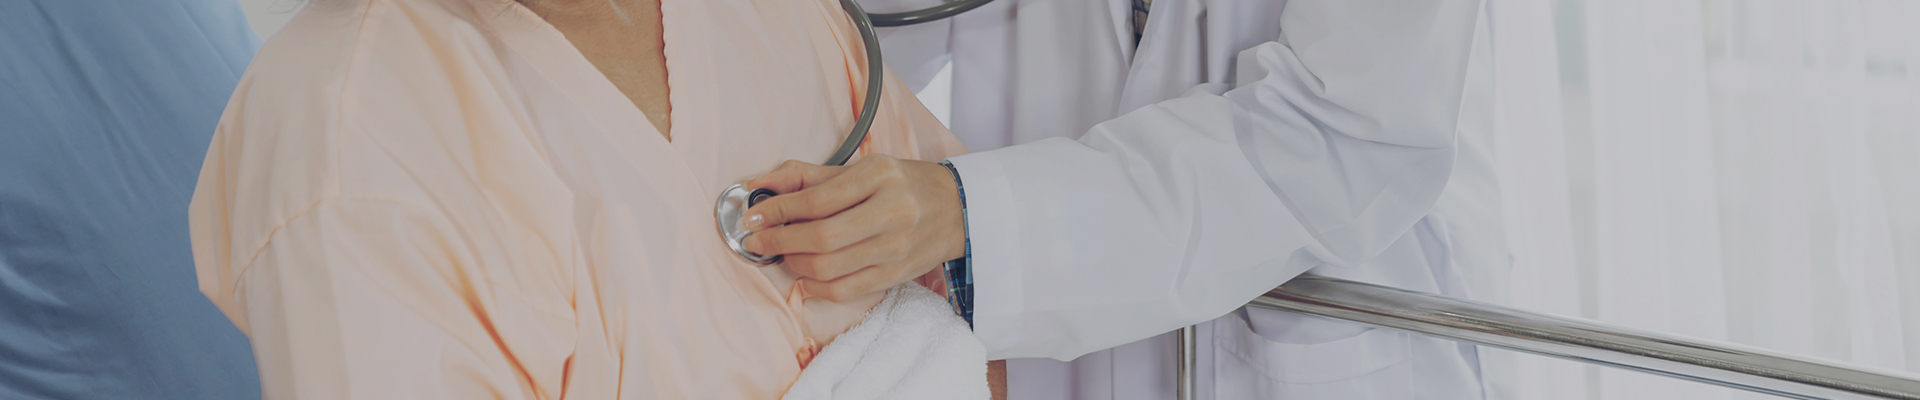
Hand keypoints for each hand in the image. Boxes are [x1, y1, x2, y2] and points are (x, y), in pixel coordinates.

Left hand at [741, 155, 965, 301]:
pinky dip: (816, 287)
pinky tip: (806, 276)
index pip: (817, 200)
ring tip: (785, 254)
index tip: (753, 217)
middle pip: (821, 237)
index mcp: (879, 176)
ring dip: (795, 264)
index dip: (777, 211)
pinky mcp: (896, 274)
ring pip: (829, 268)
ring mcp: (896, 248)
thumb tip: (759, 183)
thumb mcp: (862, 169)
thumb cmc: (903, 184)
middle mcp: (891, 211)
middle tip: (760, 240)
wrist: (957, 209)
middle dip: (780, 242)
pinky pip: (845, 290)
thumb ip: (809, 175)